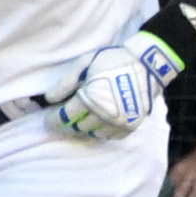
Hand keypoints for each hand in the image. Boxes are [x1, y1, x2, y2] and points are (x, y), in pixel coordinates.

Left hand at [54, 26, 172, 141]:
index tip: (50, 118)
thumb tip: (49, 99)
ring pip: (94, 133)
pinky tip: (101, 119)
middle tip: (70, 112)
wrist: (146, 64)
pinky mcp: (131, 125)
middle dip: (72, 121)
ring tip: (87, 114)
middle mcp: (105, 114)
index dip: (55, 119)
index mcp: (91, 98)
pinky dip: (104, 130)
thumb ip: (65, 82)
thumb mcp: (84, 63)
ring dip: (88, 126)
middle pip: (79, 127)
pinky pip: (111, 136)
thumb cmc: (112, 60)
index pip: (66, 117)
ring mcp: (119, 122)